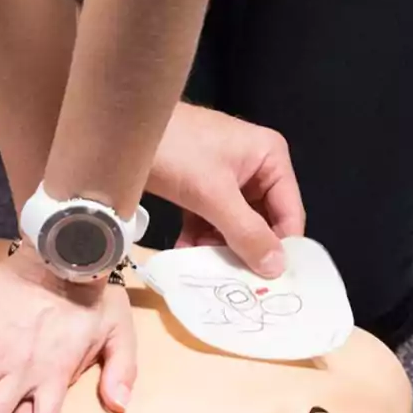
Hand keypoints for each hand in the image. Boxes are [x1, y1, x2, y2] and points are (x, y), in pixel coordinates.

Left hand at [147, 103, 305, 278]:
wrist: (123, 128)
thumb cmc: (175, 150)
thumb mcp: (213, 195)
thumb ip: (246, 233)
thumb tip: (276, 268)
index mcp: (270, 158)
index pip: (289, 213)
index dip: (281, 248)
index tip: (270, 284)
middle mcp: (254, 168)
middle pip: (262, 222)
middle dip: (245, 250)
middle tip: (235, 282)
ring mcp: (227, 178)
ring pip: (234, 225)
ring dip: (219, 248)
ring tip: (205, 268)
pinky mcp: (201, 187)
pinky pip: (210, 220)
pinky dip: (200, 238)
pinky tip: (187, 255)